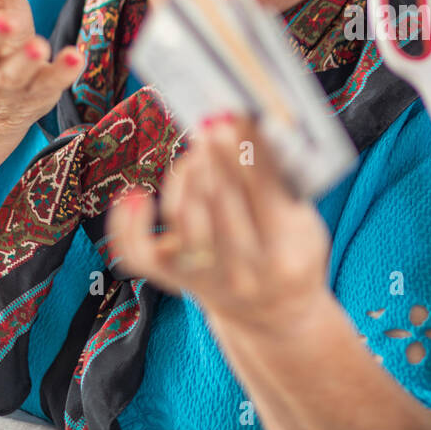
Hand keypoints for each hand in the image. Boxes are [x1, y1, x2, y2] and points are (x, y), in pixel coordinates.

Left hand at [105, 115, 331, 334]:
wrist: (273, 313)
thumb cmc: (291, 252)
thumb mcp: (304, 219)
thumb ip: (282, 179)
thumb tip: (247, 124)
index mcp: (287, 250)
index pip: (263, 191)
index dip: (245, 149)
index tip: (234, 116)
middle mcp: (246, 270)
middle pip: (220, 202)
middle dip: (213, 156)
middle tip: (211, 126)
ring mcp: (207, 278)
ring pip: (182, 217)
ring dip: (185, 174)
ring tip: (196, 153)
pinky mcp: (176, 281)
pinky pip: (139, 252)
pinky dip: (127, 223)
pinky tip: (133, 194)